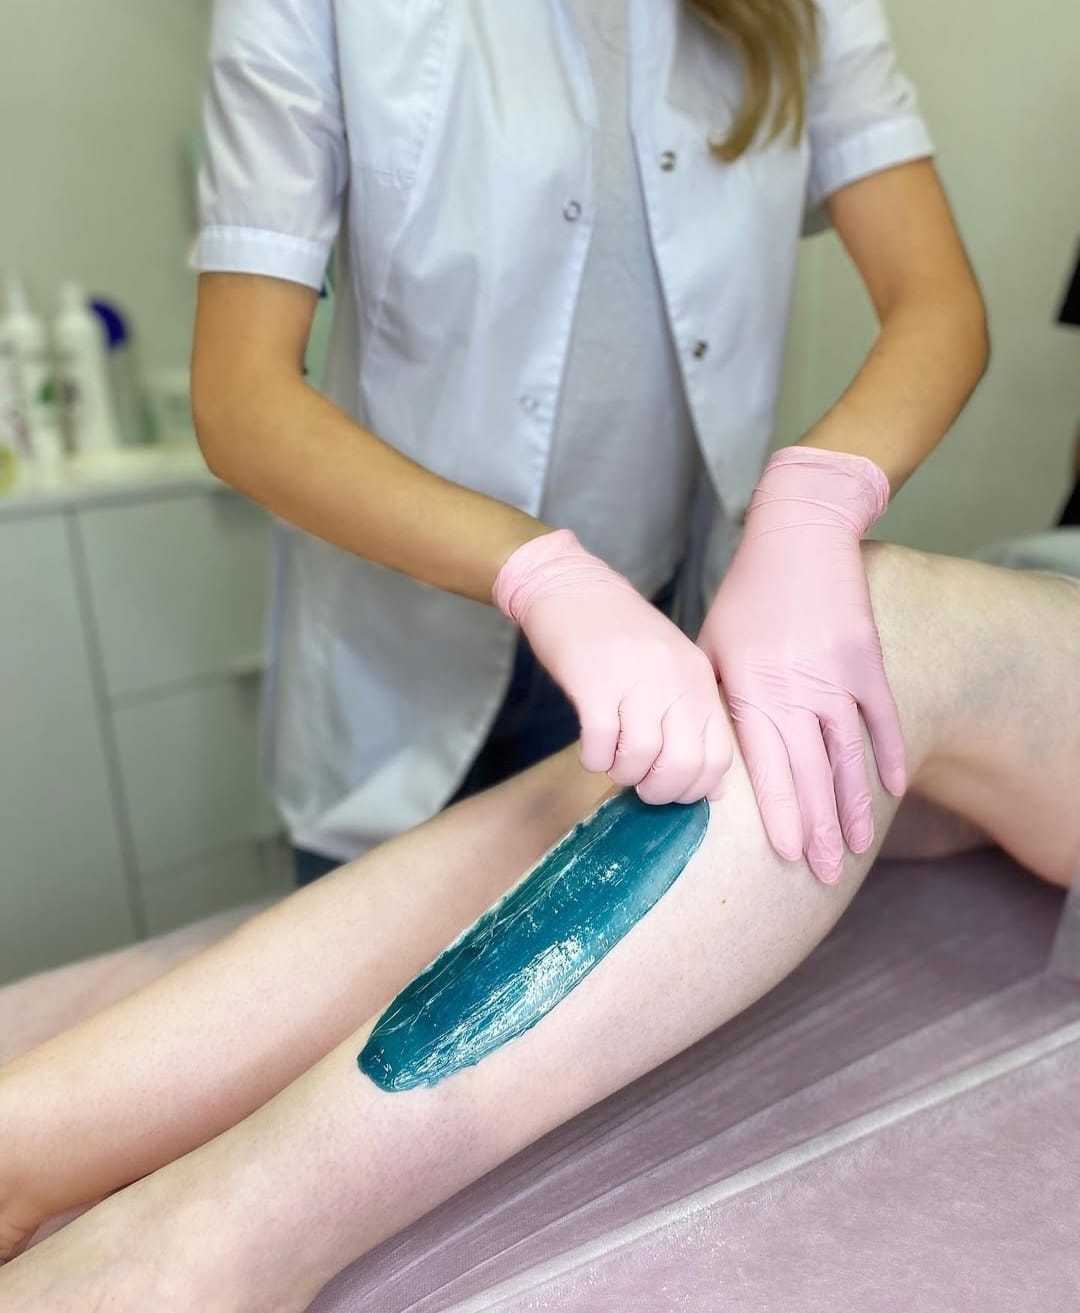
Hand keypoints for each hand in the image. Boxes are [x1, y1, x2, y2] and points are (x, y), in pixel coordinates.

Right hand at [493, 529, 732, 803]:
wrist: (570, 586)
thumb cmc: (618, 634)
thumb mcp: (669, 668)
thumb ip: (691, 719)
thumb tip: (711, 787)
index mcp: (697, 680)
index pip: (718, 756)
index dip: (694, 788)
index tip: (670, 788)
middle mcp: (673, 680)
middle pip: (683, 765)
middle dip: (659, 790)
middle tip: (639, 784)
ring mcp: (634, 680)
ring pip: (641, 758)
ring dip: (622, 773)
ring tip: (612, 760)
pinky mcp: (593, 683)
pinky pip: (600, 744)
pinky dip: (594, 758)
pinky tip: (591, 746)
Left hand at [697, 446, 906, 882]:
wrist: (799, 536)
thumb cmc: (746, 594)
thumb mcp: (712, 646)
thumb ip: (716, 701)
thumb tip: (707, 752)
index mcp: (753, 689)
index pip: (769, 767)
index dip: (781, 814)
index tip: (787, 854)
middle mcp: (797, 690)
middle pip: (812, 773)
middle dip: (818, 829)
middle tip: (826, 875)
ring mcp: (838, 677)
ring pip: (850, 756)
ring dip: (854, 806)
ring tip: (856, 848)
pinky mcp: (867, 660)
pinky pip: (883, 719)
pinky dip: (890, 755)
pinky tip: (894, 792)